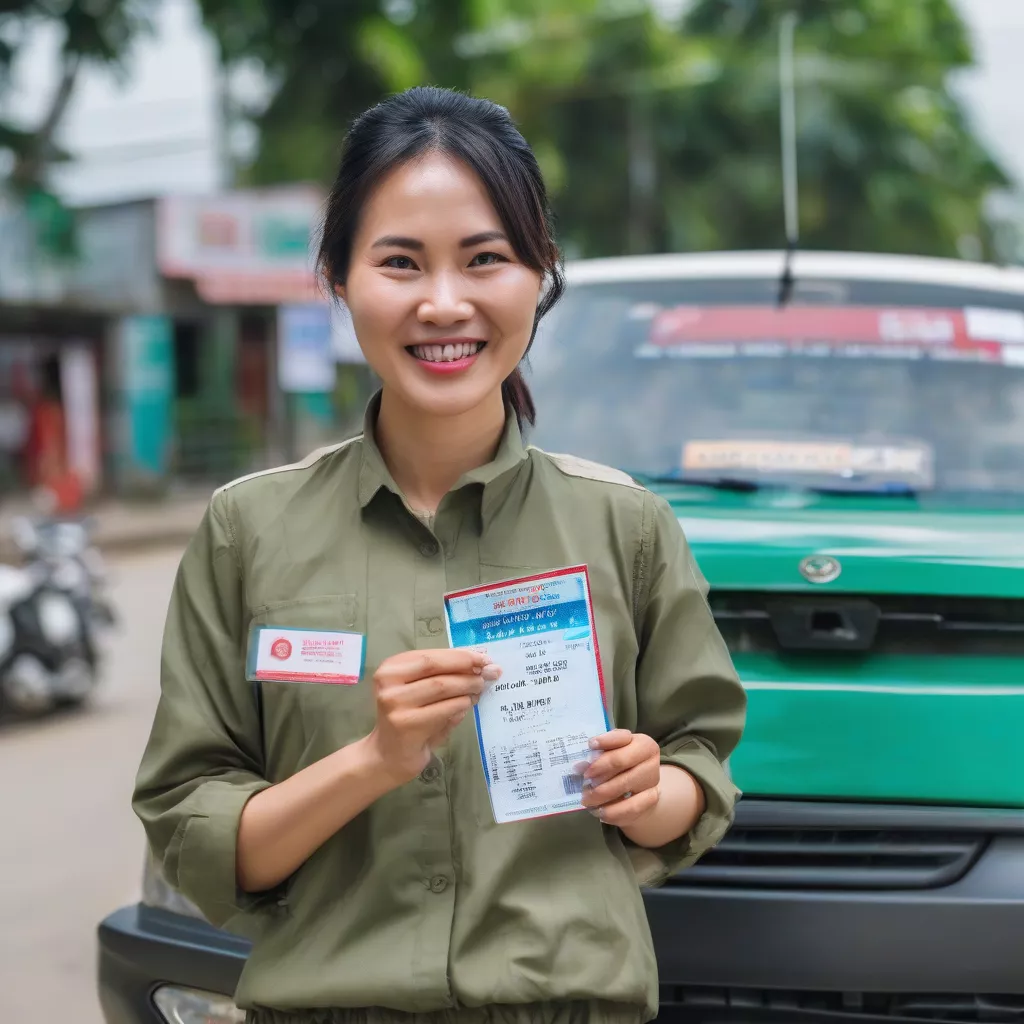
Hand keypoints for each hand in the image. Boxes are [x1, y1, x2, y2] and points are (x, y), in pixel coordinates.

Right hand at [369, 649, 500, 785]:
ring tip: (479, 688)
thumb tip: (480, 661)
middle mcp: (388, 683)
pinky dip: (462, 703)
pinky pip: (445, 708)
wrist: (390, 755)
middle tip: (488, 671)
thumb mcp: (420, 690)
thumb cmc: (410, 718)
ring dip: (467, 685)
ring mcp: (395, 704)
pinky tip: (469, 703)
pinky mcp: (407, 724)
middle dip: (465, 666)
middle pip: (434, 666)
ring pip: (441, 686)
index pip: (429, 655)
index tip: (483, 656)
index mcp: (390, 669)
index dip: (458, 655)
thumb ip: (444, 675)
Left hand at [580, 729, 660, 826]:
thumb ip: (598, 755)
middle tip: (583, 777)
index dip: (605, 741)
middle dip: (598, 769)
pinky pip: (630, 808)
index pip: (622, 738)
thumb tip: (581, 765)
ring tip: (586, 798)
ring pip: (624, 786)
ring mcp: (652, 782)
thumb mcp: (611, 754)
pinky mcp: (650, 801)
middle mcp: (650, 760)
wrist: (639, 792)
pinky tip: (599, 811)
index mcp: (642, 743)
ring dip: (601, 793)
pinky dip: (612, 811)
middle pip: (621, 761)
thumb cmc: (620, 767)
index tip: (589, 746)